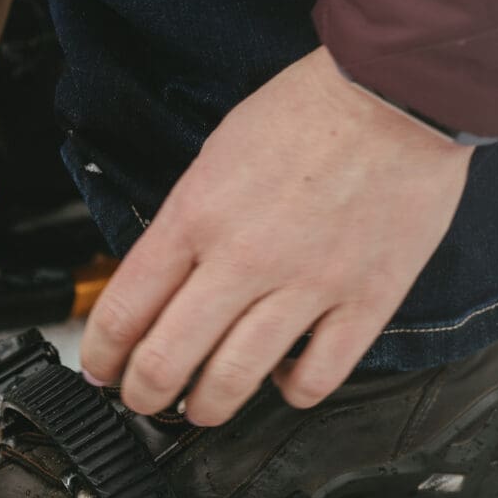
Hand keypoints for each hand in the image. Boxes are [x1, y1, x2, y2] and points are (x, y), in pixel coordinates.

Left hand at [79, 46, 474, 424]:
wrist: (397, 90)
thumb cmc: (305, 115)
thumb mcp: (213, 159)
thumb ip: (185, 226)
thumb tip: (158, 285)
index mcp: (195, 218)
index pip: (123, 312)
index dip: (100, 356)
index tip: (100, 369)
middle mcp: (244, 258)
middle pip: (166, 361)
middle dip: (142, 394)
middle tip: (143, 399)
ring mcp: (307, 285)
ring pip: (234, 380)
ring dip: (207, 407)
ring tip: (202, 407)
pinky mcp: (365, 300)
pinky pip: (317, 377)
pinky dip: (292, 392)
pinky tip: (285, 380)